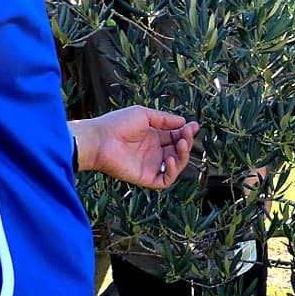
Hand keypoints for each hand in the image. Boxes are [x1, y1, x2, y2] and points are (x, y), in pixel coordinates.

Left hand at [74, 107, 198, 187]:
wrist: (100, 139)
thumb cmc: (117, 124)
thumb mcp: (144, 115)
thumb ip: (164, 119)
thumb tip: (184, 122)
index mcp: (153, 136)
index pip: (175, 136)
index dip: (186, 132)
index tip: (194, 126)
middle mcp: (153, 151)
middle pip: (178, 150)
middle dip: (186, 141)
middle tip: (187, 134)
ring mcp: (150, 165)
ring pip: (176, 165)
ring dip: (183, 155)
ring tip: (181, 144)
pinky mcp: (146, 177)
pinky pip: (165, 180)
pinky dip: (172, 171)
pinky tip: (170, 159)